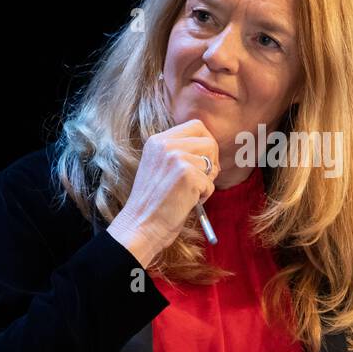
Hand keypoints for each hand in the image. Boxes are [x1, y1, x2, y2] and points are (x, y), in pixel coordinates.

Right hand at [107, 119, 220, 267]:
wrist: (140, 226)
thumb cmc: (153, 203)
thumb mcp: (159, 166)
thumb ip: (178, 153)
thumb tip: (209, 147)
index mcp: (157, 141)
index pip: (196, 125)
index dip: (206, 143)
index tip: (204, 161)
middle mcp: (165, 145)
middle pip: (209, 141)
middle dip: (212, 161)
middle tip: (202, 179)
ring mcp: (176, 158)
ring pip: (211, 163)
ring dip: (207, 181)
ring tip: (189, 193)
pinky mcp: (187, 175)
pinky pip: (210, 183)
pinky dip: (204, 196)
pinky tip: (187, 202)